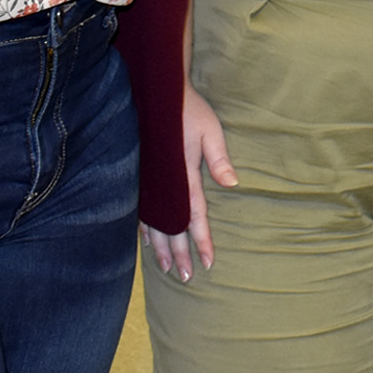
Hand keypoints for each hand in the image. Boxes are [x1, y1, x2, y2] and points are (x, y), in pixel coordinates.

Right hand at [143, 83, 236, 281]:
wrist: (156, 95)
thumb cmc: (188, 111)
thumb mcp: (209, 130)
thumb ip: (219, 158)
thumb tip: (232, 184)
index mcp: (182, 176)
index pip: (193, 216)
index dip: (201, 240)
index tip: (208, 262)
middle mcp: (163, 185)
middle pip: (171, 228)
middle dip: (180, 253)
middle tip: (187, 277)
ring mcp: (148, 184)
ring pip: (153, 225)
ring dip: (161, 248)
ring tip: (167, 268)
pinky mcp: (140, 179)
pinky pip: (141, 212)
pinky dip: (145, 231)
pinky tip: (148, 242)